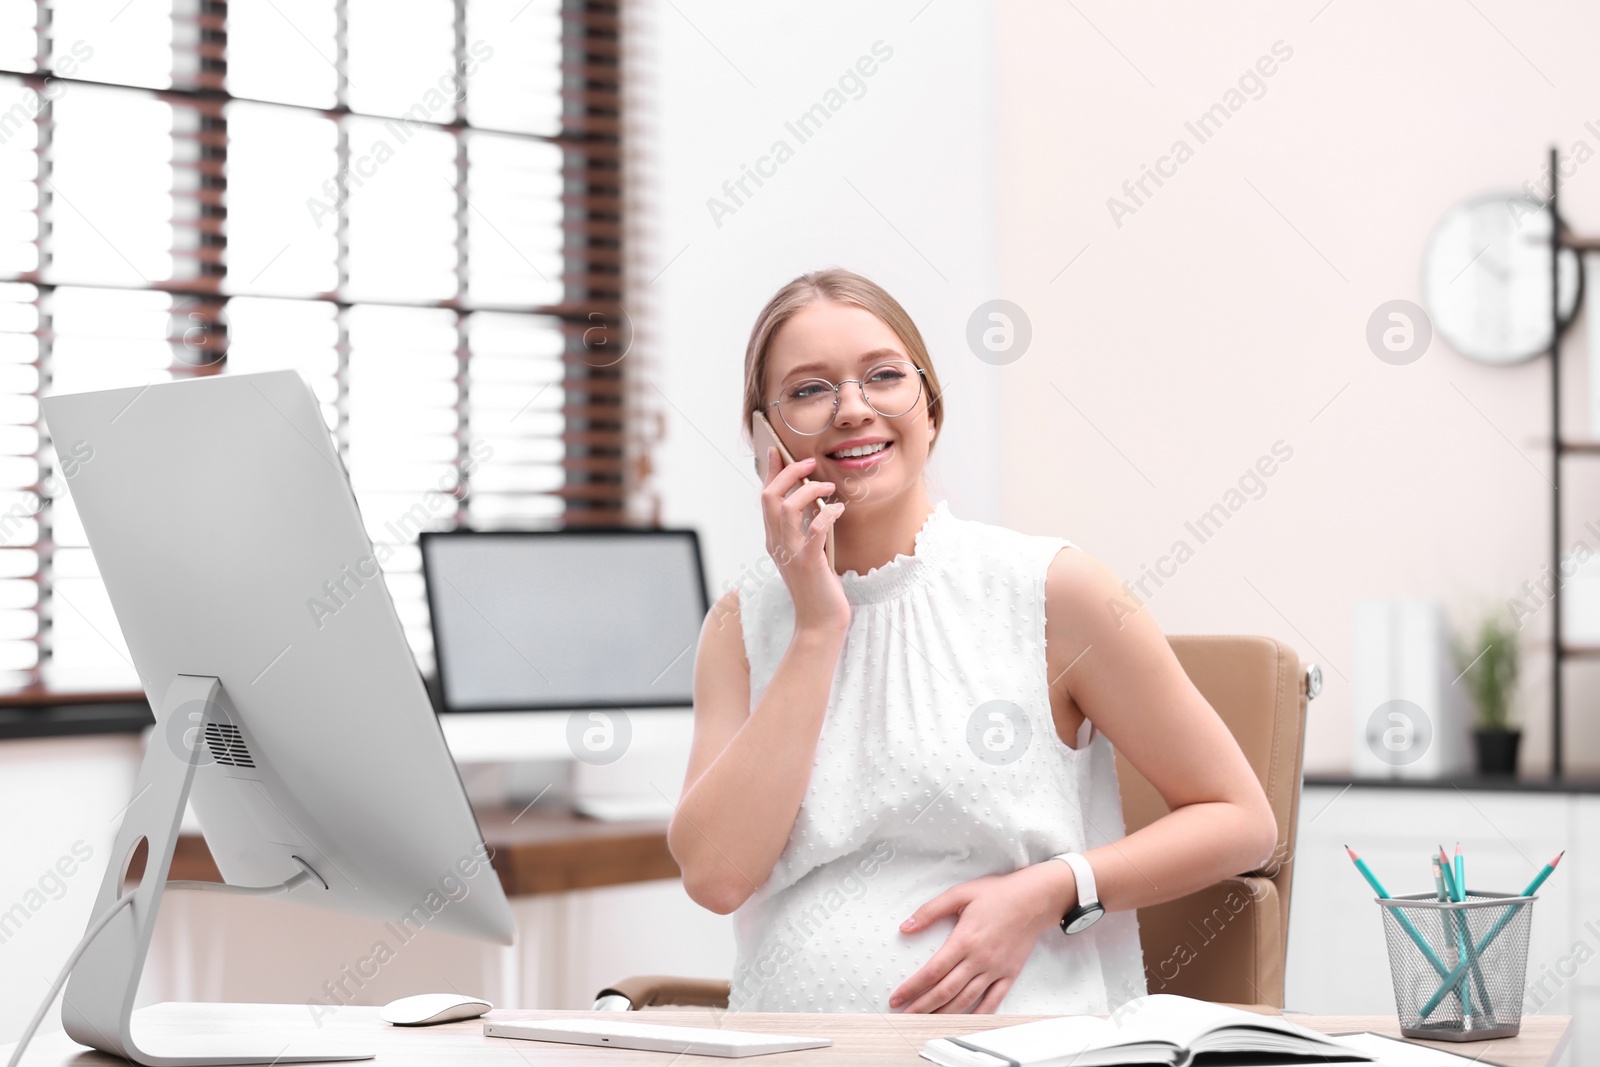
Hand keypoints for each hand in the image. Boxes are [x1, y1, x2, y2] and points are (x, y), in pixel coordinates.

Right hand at [760, 447, 849, 634]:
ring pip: (788, 508)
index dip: (770, 471)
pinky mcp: (809, 563)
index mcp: (773, 539)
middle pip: (770, 496)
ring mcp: (790, 554)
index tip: (777, 450)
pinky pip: (814, 530)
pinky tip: (840, 509)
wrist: (820, 622)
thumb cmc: (817, 586)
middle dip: (788, 473)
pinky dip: (827, 514)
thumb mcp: (805, 551)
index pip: (765, 498)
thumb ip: (803, 528)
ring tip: (829, 487)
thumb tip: (812, 498)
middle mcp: (776, 544)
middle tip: (810, 463)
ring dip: (809, 491)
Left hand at [889, 863, 1075, 1013]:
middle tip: (905, 1015)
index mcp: (964, 940)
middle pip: (946, 991)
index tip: (897, 997)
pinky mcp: (1009, 974)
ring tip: (926, 1021)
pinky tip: (964, 1021)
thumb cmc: (998, 894)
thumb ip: (930, 911)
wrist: (1035, 899)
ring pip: (966, 1000)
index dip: (912, 987)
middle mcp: (979, 959)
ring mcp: (995, 969)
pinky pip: (993, 1001)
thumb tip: (906, 927)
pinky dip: (978, 1014)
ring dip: (944, 1014)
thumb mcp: (960, 894)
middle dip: (922, 1006)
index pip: (932, 971)